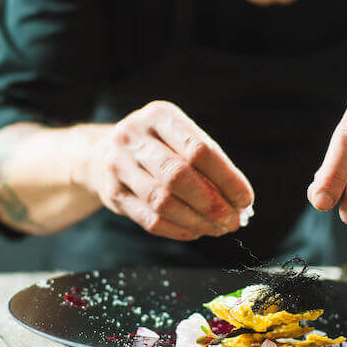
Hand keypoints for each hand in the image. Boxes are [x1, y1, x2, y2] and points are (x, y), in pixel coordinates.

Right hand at [86, 101, 253, 240]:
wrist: (102, 153)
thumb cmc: (157, 147)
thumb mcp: (178, 138)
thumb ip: (208, 164)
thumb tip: (239, 201)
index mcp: (159, 115)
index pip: (199, 149)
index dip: (227, 178)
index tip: (245, 199)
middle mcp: (134, 136)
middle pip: (178, 175)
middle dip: (212, 204)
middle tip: (232, 221)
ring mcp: (118, 164)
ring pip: (163, 201)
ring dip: (196, 221)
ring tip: (217, 229)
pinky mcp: (112, 192)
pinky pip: (149, 219)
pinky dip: (178, 230)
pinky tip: (195, 231)